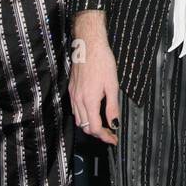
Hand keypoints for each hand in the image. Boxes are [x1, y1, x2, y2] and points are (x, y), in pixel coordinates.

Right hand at [68, 11, 119, 145]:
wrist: (88, 46)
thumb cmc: (103, 62)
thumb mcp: (112, 85)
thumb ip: (112, 107)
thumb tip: (114, 124)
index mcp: (89, 101)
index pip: (95, 128)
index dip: (105, 137)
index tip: (114, 139)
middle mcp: (78, 100)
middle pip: (85, 127)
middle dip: (98, 133)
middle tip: (111, 134)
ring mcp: (73, 95)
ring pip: (79, 119)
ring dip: (90, 125)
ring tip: (103, 125)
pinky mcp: (71, 90)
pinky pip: (75, 109)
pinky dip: (84, 116)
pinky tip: (93, 112)